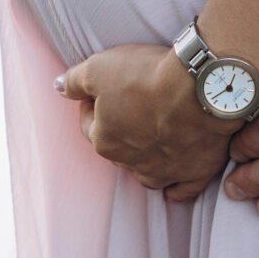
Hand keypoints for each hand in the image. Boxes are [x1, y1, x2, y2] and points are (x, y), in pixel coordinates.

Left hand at [61, 42, 238, 201]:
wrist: (201, 87)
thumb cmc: (147, 76)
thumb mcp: (99, 67)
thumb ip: (74, 80)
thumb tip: (58, 86)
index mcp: (104, 140)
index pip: (89, 125)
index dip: (92, 104)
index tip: (103, 89)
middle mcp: (131, 162)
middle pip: (118, 148)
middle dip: (120, 129)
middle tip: (133, 105)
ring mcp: (164, 171)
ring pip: (146, 172)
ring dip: (145, 158)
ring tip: (154, 136)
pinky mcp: (195, 173)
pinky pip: (182, 190)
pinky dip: (177, 186)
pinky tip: (176, 180)